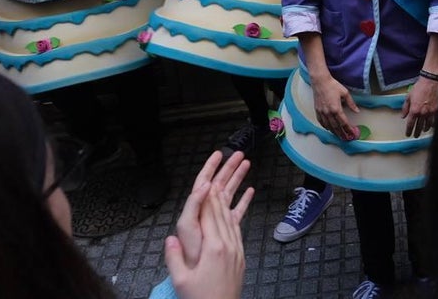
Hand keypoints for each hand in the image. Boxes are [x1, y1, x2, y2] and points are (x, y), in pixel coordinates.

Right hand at [164, 184, 246, 298]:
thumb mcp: (182, 280)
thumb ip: (174, 257)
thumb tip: (170, 237)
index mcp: (212, 248)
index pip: (208, 215)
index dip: (207, 196)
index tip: (207, 178)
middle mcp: (227, 245)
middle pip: (221, 212)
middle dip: (219, 190)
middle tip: (219, 172)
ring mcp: (236, 250)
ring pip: (231, 219)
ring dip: (228, 199)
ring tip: (226, 183)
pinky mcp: (240, 256)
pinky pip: (238, 230)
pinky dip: (236, 215)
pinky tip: (235, 210)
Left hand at [174, 151, 253, 266]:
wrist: (203, 282)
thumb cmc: (193, 261)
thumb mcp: (187, 231)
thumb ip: (194, 206)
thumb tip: (204, 186)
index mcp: (198, 211)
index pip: (203, 183)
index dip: (210, 168)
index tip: (218, 155)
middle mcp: (208, 214)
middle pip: (218, 185)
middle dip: (227, 168)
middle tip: (238, 154)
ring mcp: (219, 222)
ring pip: (229, 194)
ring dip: (237, 179)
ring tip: (246, 164)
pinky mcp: (228, 231)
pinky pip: (237, 211)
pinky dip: (244, 200)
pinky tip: (250, 191)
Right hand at [309, 71, 359, 140]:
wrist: (320, 81)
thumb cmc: (332, 85)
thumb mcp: (345, 93)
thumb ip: (351, 103)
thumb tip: (357, 111)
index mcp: (336, 108)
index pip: (344, 122)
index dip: (348, 129)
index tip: (352, 133)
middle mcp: (328, 112)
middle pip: (336, 127)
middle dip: (342, 134)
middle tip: (346, 139)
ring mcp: (322, 112)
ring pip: (328, 126)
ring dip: (334, 132)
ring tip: (339, 136)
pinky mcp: (317, 111)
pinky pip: (321, 122)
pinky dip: (326, 127)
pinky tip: (329, 129)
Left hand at [402, 76, 437, 137]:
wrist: (430, 81)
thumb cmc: (419, 87)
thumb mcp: (408, 97)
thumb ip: (405, 108)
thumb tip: (403, 116)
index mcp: (414, 110)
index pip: (411, 124)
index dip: (409, 130)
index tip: (408, 134)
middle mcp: (422, 113)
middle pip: (419, 126)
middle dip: (416, 132)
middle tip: (415, 136)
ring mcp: (430, 112)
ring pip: (428, 125)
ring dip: (425, 129)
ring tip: (423, 131)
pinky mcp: (437, 109)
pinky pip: (435, 120)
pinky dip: (432, 124)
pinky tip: (431, 125)